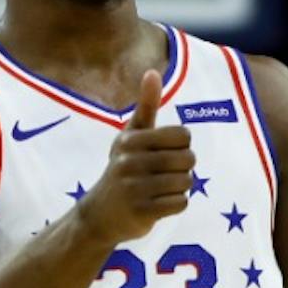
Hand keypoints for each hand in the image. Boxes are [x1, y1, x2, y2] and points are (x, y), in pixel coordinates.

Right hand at [78, 68, 193, 244]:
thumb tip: (152, 72)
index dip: (181, 146)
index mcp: (130, 140)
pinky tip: (159, 204)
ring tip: (160, 189)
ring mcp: (134, 188)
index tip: (165, 153)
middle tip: (163, 175)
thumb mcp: (130, 136)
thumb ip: (146, 106)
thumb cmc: (122, 170)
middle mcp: (129, 162)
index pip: (183, 136)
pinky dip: (175, 205)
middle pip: (188, 159)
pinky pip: (180, 203)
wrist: (99, 215)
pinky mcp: (141, 212)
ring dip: (180, 188)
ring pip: (186, 182)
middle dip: (182, 169)